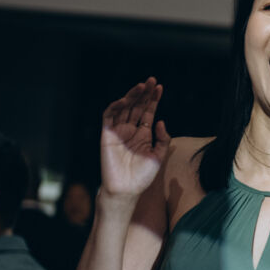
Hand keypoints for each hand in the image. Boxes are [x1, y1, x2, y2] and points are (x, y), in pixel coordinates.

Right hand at [99, 77, 170, 200]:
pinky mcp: (107, 135)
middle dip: (144, 94)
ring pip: (124, 108)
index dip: (153, 100)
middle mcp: (130, 130)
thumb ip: (162, 138)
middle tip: (151, 81)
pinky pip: (109, 117)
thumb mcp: (159, 156)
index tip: (160, 87)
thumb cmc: (142, 176)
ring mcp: (118, 132)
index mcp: (143, 135)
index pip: (148, 112)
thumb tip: (160, 121)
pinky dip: (115, 107)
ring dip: (132, 96)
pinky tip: (125, 100)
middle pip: (137, 107)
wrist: (127, 189)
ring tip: (142, 86)